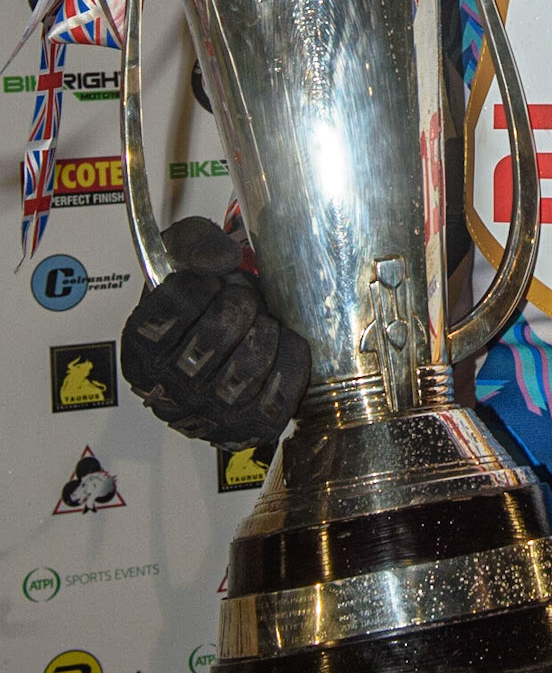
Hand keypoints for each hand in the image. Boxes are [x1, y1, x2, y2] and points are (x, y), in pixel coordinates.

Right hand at [120, 217, 309, 446]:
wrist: (229, 344)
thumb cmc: (203, 306)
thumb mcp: (184, 259)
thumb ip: (194, 242)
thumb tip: (220, 260)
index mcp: (141, 345)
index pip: (175, 304)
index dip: (204, 284)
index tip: (212, 284)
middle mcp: (166, 388)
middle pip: (215, 336)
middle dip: (240, 304)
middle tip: (243, 301)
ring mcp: (206, 415)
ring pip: (248, 370)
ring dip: (265, 334)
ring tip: (261, 326)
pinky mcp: (246, 430)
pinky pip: (280, 396)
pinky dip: (289, 362)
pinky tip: (279, 347)